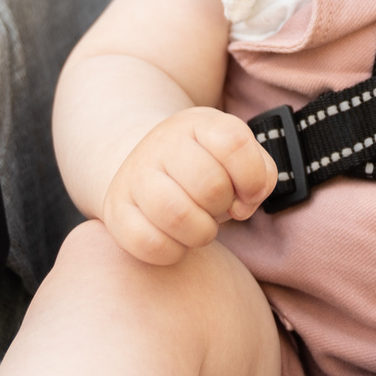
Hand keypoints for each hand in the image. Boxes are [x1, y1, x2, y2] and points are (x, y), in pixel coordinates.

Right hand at [98, 107, 278, 265]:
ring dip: (201, 233)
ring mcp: (134, 176)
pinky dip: (173, 251)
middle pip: (210, 185)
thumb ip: (260, 174)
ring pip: (178, 216)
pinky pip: (150, 244)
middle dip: (224, 206)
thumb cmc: (204, 167)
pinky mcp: (115, 211)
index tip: (247, 192)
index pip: (234, 143)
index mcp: (197, 124)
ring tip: (199, 225)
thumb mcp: (237, 156)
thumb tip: (243, 205)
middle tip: (216, 207)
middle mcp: (161, 143)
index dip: (252, 178)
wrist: (147, 165)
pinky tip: (176, 238)